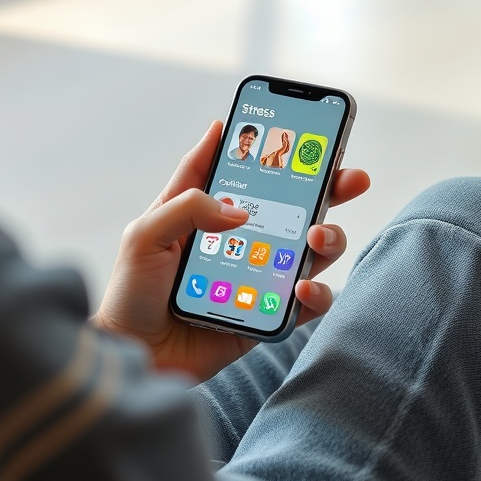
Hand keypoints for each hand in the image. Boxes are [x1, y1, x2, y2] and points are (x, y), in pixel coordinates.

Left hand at [93, 122, 369, 382]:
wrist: (135, 358)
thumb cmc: (130, 295)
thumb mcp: (144, 237)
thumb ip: (188, 207)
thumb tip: (241, 210)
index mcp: (202, 211)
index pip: (235, 167)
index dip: (257, 142)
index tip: (285, 122)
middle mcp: (237, 239)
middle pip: (291, 204)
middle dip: (327, 186)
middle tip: (349, 177)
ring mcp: (258, 275)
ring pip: (311, 248)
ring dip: (328, 236)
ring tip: (318, 234)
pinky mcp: (267, 314)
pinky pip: (307, 301)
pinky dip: (316, 292)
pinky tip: (304, 287)